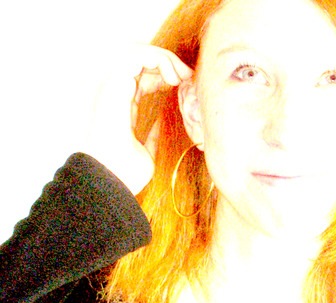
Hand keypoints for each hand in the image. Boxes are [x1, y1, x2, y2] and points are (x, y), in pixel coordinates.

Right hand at [85, 45, 193, 194]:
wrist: (112, 179)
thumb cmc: (126, 173)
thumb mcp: (145, 151)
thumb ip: (151, 135)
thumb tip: (161, 123)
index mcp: (119, 107)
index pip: (140, 79)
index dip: (161, 76)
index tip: (182, 85)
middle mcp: (113, 94)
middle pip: (140, 63)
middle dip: (166, 63)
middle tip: (187, 75)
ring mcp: (111, 88)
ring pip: (138, 53)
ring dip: (163, 58)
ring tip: (181, 75)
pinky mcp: (114, 84)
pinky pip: (136, 55)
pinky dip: (157, 59)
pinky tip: (172, 77)